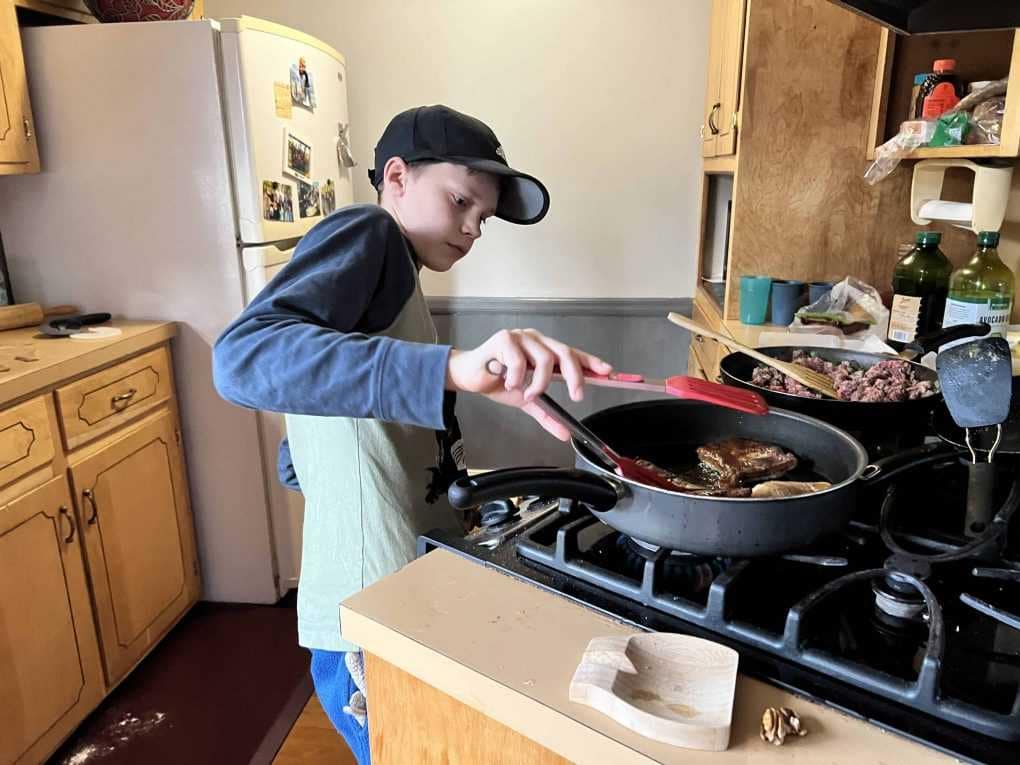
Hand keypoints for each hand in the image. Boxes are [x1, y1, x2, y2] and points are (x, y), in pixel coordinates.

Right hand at [446, 329, 612, 440]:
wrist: (469, 377)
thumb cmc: (497, 381)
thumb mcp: (527, 401)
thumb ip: (547, 414)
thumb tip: (565, 432)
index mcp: (544, 349)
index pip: (572, 353)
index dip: (591, 362)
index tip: (609, 372)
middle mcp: (536, 340)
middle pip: (565, 353)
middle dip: (575, 376)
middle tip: (576, 396)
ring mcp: (521, 337)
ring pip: (545, 359)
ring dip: (539, 383)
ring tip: (527, 393)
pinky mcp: (504, 339)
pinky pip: (519, 361)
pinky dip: (517, 378)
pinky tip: (508, 383)